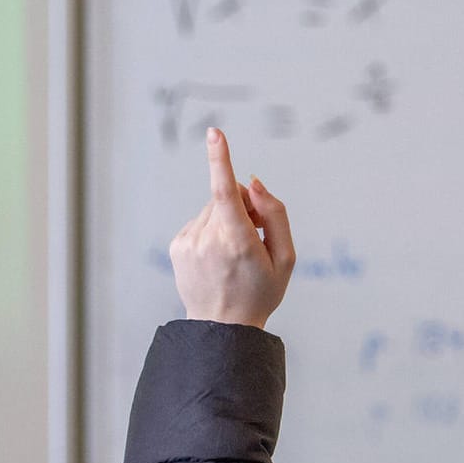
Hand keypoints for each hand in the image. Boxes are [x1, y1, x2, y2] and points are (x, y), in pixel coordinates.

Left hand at [169, 128, 295, 328]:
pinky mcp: (177, 245)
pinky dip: (212, 230)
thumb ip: (275, 214)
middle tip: (254, 235)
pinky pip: (199, 221)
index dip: (221, 160)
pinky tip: (218, 257)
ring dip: (226, 219)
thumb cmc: (260, 292)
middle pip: (226, 197)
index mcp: (237, 242)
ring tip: (235, 252)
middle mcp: (208, 239)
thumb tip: (253, 181)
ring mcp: (188, 242)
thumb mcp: (286, 258)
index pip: (225, 192)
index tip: (215, 134)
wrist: (221, 328)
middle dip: (243, 206)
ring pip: (212, 208)